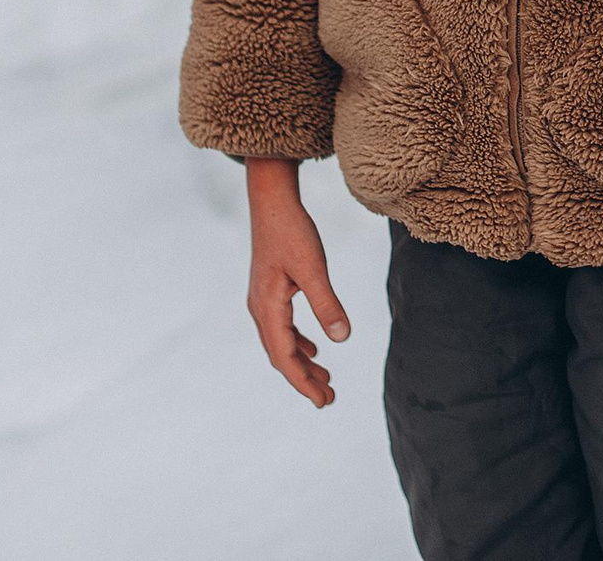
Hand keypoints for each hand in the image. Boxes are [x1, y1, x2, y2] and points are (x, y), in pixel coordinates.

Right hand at [245, 157, 350, 407]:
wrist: (272, 202)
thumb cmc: (292, 232)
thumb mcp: (313, 269)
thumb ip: (327, 304)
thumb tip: (342, 339)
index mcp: (268, 308)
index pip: (285, 357)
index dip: (303, 382)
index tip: (323, 401)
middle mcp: (260, 309)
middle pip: (282, 355)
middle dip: (304, 379)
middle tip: (329, 399)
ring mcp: (263, 300)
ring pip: (282, 342)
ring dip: (302, 363)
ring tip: (326, 379)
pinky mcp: (270, 291)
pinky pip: (283, 328)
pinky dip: (298, 343)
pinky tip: (315, 349)